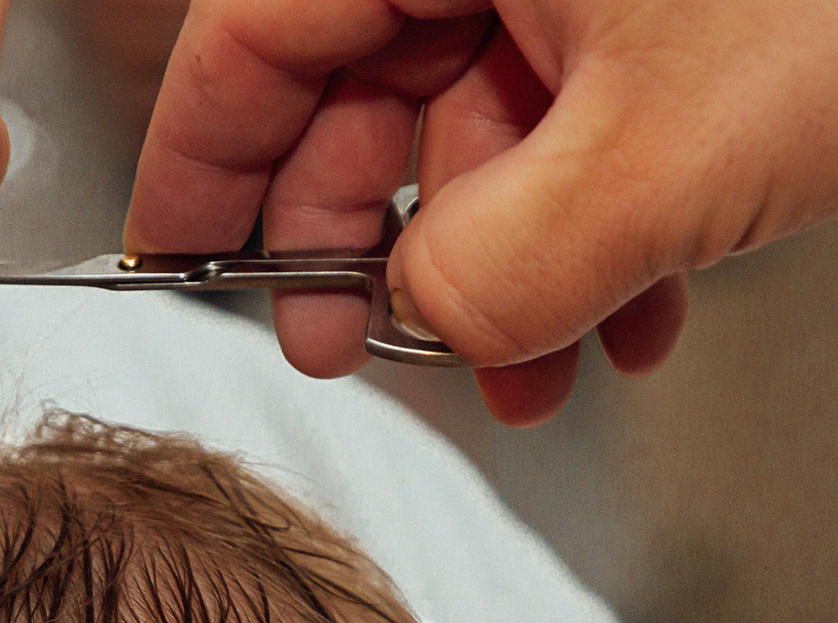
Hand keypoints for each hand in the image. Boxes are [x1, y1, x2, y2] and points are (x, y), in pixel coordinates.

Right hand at [128, 0, 837, 423]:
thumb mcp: (653, 173)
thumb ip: (484, 275)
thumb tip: (405, 324)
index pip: (257, 29)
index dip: (208, 167)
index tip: (184, 268)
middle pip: (361, 75)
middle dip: (381, 242)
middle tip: (371, 354)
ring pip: (476, 112)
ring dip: (500, 263)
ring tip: (538, 373)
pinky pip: (573, 111)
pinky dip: (587, 222)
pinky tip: (632, 315)